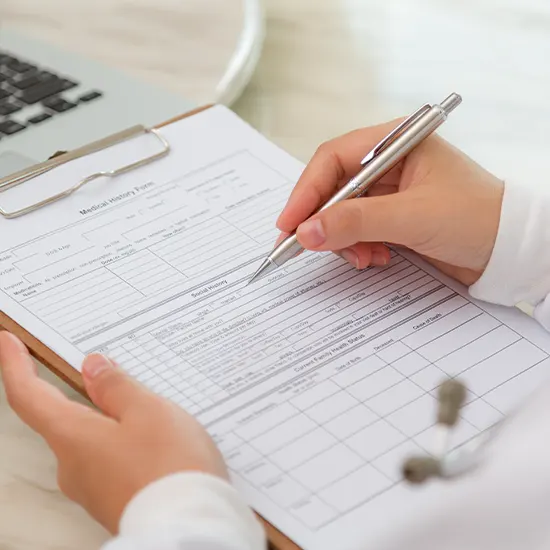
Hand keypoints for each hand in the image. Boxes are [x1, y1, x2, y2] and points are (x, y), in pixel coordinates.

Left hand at [0, 331, 226, 533]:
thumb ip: (116, 386)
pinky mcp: (114, 497)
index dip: (14, 366)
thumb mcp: (147, 410)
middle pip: (66, 418)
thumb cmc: (169, 465)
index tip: (7, 342)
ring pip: (94, 438)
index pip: (29, 396)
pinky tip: (158, 439)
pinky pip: (112, 458)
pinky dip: (127, 440)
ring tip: (155, 409)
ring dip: (114, 419)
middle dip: (87, 394)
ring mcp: (93, 486)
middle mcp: (74, 465)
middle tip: (113, 373)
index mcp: (74, 437)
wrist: (190, 526)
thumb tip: (93, 367)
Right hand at [277, 119, 504, 285]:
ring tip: (362, 258)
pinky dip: (359, 247)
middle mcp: (389, 163)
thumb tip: (307, 232)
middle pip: (333, 187)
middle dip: (323, 220)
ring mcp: (390, 192)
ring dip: (343, 239)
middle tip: (308, 246)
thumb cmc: (477, 218)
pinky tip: (376, 258)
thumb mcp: (411, 217)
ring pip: (343, 212)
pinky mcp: (393, 217)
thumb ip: (356, 222)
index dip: (307, 192)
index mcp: (396, 143)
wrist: (511, 251)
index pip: (334, 159)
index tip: (290, 224)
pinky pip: (358, 229)